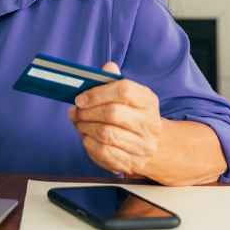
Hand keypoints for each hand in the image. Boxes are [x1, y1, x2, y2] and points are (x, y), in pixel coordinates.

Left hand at [68, 62, 163, 177]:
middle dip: (86, 112)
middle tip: (75, 112)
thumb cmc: (133, 115)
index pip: (123, 90)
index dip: (97, 93)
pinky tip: (87, 137)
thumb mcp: (130, 95)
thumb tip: (108, 67)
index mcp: (148, 101)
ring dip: (85, 127)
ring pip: (105, 134)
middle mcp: (149, 123)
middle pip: (111, 113)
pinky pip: (103, 152)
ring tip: (79, 123)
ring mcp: (142, 145)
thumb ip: (114, 81)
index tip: (80, 98)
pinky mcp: (132, 162)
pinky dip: (89, 143)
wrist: (155, 145)